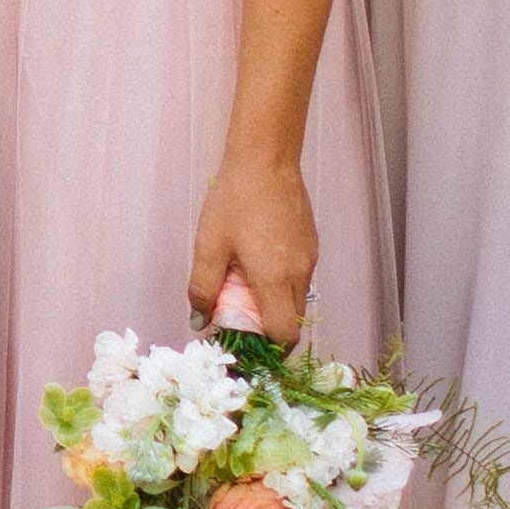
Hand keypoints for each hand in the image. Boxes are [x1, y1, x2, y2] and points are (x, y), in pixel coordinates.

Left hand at [187, 157, 317, 345]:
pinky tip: (255, 262)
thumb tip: (200, 321)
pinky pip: (298, 277)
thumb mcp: (208, 247)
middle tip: (236, 314)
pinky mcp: (310, 245)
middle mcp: (300, 273)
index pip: (285, 335)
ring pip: (295, 299)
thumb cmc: (234, 200)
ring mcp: (309, 258)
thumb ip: (203, 289)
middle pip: (291, 321)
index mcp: (276, 279)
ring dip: (272, 303)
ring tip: (242, 283)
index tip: (244, 343)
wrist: (266, 159)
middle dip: (265, 328)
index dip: (267, 349)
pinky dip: (279, 283)